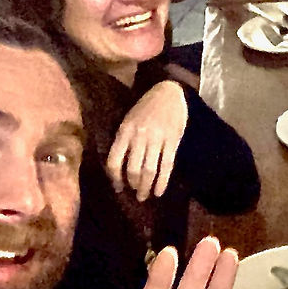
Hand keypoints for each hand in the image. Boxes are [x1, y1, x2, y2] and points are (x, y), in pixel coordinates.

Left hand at [107, 80, 188, 201]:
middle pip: (133, 168)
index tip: (118, 187)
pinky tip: (159, 191)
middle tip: (136, 195)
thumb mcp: (129, 120)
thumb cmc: (146, 108)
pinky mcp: (172, 140)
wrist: (169, 92)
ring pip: (149, 169)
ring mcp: (157, 138)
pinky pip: (166, 165)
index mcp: (125, 131)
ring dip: (146, 187)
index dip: (115, 178)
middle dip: (133, 186)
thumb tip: (120, 167)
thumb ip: (124, 140)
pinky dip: (162, 181)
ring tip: (145, 196)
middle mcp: (139, 136)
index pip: (114, 161)